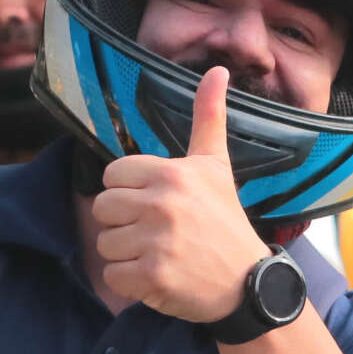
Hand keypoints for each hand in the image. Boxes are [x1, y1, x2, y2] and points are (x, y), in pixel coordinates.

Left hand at [93, 67, 270, 320]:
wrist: (250, 283)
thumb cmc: (226, 222)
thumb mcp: (217, 166)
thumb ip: (208, 118)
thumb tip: (217, 69)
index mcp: (172, 173)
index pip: (111, 176)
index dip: (131, 193)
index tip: (160, 206)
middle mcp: (163, 203)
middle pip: (102, 209)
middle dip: (125, 224)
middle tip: (161, 234)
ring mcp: (157, 241)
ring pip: (105, 243)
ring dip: (128, 256)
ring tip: (162, 256)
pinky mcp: (152, 276)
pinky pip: (113, 275)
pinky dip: (131, 283)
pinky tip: (160, 278)